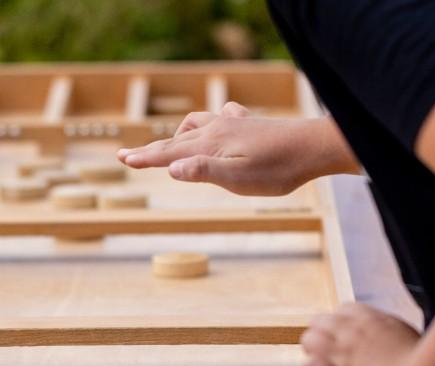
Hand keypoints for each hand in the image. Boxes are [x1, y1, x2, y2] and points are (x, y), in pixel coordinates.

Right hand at [118, 102, 358, 195]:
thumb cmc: (277, 169)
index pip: (169, 154)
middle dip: (150, 148)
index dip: (144, 158)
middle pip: (175, 139)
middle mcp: (215, 130)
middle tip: (127, 155)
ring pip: (194, 125)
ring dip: (176, 135)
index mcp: (209, 145)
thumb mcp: (239, 178)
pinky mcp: (246, 124)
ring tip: (169, 146)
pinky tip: (213, 125)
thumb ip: (204, 172)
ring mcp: (231, 124)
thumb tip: (171, 168)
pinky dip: (205, 124)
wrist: (312, 147)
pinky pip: (217, 118)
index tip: (123, 159)